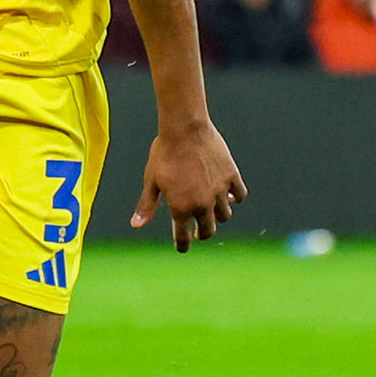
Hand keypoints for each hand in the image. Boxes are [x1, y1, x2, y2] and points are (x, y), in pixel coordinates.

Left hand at [131, 120, 246, 251]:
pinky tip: (228, 195)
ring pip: (225, 215)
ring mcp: (219, 191)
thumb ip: (146, 205)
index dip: (182, 245)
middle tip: (199, 231)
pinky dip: (234, 197)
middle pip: (208, 230)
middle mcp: (202, 204)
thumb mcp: (151, 180)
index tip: (183, 247)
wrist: (185, 129)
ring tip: (212, 210)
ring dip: (218, 216)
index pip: (184, 237)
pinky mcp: (231, 176)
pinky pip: (239, 195)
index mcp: (181, 208)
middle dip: (202, 233)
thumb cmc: (164, 153)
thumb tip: (136, 225)